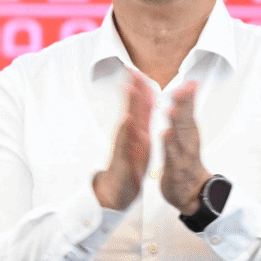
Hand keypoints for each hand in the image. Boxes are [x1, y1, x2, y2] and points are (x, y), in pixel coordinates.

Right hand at [92, 70, 152, 209]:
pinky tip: (127, 119)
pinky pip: (125, 144)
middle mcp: (130, 136)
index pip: (141, 106)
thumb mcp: (138, 144)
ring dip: (128, 105)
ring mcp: (125, 147)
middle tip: (132, 69)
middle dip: (133, 88)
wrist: (118, 192)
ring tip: (129, 87)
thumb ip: (139, 125)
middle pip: (132, 109)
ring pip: (127, 122)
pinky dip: (126, 131)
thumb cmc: (129, 168)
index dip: (143, 87)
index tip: (141, 69)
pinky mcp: (124, 159)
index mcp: (138, 131)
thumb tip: (142, 107)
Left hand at [159, 81, 209, 214]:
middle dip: (185, 104)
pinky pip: (172, 155)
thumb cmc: (188, 161)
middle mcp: (188, 141)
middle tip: (185, 89)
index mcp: (188, 132)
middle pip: (187, 120)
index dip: (189, 96)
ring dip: (177, 122)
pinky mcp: (175, 168)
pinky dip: (169, 145)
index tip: (191, 82)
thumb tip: (187, 93)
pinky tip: (166, 134)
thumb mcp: (187, 135)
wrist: (193, 192)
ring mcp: (183, 155)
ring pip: (180, 136)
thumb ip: (185, 114)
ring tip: (174, 109)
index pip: (189, 111)